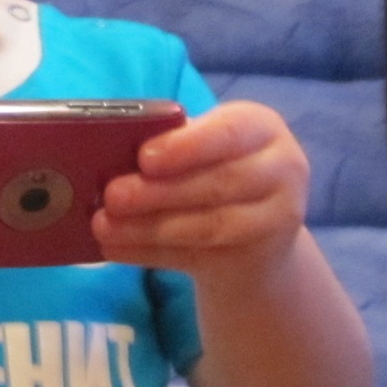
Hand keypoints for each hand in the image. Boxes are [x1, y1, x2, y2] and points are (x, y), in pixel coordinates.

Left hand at [93, 101, 309, 285]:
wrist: (258, 233)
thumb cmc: (214, 171)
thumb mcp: (201, 148)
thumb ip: (169, 145)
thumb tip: (109, 155)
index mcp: (261, 127)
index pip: (230, 131)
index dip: (187, 146)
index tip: (144, 158)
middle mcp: (282, 170)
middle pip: (219, 183)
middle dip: (159, 192)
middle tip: (112, 196)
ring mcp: (277, 219)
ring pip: (210, 226)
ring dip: (150, 228)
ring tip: (104, 227)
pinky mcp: (258, 258)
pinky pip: (199, 257)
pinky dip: (151, 253)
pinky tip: (115, 249)